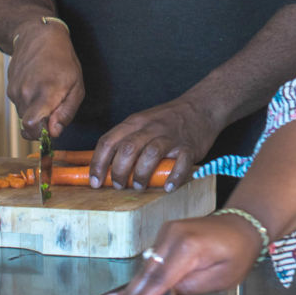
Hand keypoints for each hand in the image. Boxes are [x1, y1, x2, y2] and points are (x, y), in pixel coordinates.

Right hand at [5, 19, 83, 140]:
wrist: (39, 36)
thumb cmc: (63, 60)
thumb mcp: (77, 86)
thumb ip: (66, 112)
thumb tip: (54, 133)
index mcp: (46, 92)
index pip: (31, 125)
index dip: (40, 134)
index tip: (50, 129)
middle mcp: (26, 93)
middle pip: (28, 125)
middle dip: (41, 124)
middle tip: (55, 107)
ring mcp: (15, 90)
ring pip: (23, 115)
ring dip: (35, 111)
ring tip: (47, 91)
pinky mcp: (9, 88)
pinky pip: (19, 105)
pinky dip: (28, 102)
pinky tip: (37, 86)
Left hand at [90, 95, 220, 191]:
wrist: (201, 107)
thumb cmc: (167, 120)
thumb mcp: (142, 122)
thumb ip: (125, 140)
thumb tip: (104, 167)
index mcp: (135, 122)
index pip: (109, 141)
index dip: (98, 163)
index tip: (94, 181)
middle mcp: (151, 128)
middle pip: (128, 149)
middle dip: (119, 172)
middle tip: (119, 185)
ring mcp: (171, 137)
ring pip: (151, 154)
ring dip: (141, 174)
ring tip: (139, 186)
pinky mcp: (189, 146)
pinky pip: (181, 163)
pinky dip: (173, 177)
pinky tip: (168, 187)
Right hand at [101, 214, 262, 294]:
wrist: (241, 225)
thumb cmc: (237, 251)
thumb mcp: (221, 278)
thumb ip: (191, 287)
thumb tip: (166, 293)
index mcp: (191, 245)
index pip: (163, 277)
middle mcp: (175, 234)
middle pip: (150, 270)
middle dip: (131, 291)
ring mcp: (169, 230)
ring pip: (148, 264)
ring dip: (134, 284)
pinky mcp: (166, 233)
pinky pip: (153, 258)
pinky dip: (143, 274)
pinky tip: (130, 288)